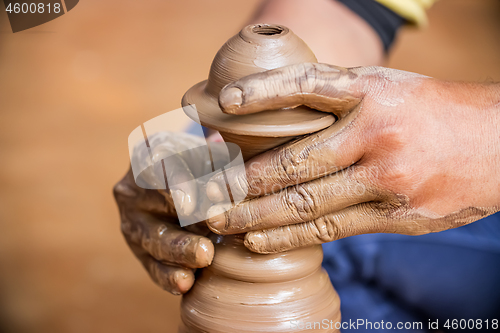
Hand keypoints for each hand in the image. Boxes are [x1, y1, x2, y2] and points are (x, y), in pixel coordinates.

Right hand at [114, 132, 214, 294]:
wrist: (183, 175)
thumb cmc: (205, 161)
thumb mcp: (213, 155)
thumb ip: (221, 167)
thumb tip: (237, 186)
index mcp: (150, 154)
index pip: (159, 168)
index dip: (176, 186)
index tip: (193, 205)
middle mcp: (134, 187)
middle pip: (155, 211)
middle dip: (180, 228)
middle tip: (205, 251)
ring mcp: (132, 219)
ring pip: (153, 240)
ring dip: (177, 255)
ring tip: (198, 267)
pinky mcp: (138, 246)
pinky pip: (151, 264)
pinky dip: (168, 275)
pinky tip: (184, 284)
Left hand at [206, 63, 499, 252]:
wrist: (497, 143)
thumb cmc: (429, 112)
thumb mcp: (385, 89)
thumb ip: (337, 102)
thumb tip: (276, 120)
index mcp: (372, 92)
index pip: (306, 86)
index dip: (262, 94)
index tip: (224, 106)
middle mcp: (376, 134)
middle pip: (294, 161)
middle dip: (242, 179)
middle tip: (205, 190)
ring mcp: (387, 179)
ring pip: (307, 203)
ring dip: (255, 215)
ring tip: (219, 221)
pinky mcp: (395, 216)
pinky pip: (331, 228)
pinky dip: (290, 237)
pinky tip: (259, 241)